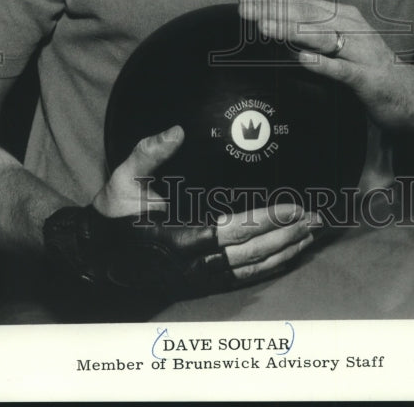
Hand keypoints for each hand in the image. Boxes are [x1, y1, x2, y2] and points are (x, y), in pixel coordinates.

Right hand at [91, 125, 321, 289]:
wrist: (96, 256)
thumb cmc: (114, 214)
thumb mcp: (124, 177)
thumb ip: (150, 152)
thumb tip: (177, 130)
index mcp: (181, 237)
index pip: (236, 230)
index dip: (268, 219)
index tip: (295, 206)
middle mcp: (195, 263)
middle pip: (254, 251)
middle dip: (288, 234)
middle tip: (317, 217)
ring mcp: (200, 277)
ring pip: (253, 268)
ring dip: (286, 251)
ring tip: (311, 234)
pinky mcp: (201, 284)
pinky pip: (243, 278)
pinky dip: (269, 268)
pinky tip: (287, 255)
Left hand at [239, 0, 413, 135]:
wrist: (410, 95)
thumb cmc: (369, 68)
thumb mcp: (340, 46)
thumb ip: (312, 35)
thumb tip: (274, 26)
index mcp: (343, 17)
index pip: (302, 2)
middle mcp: (352, 28)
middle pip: (308, 15)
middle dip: (274, 10)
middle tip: (246, 9)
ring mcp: (361, 52)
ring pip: (322, 37)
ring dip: (292, 30)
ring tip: (266, 27)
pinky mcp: (368, 78)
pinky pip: (343, 70)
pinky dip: (322, 63)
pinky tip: (302, 59)